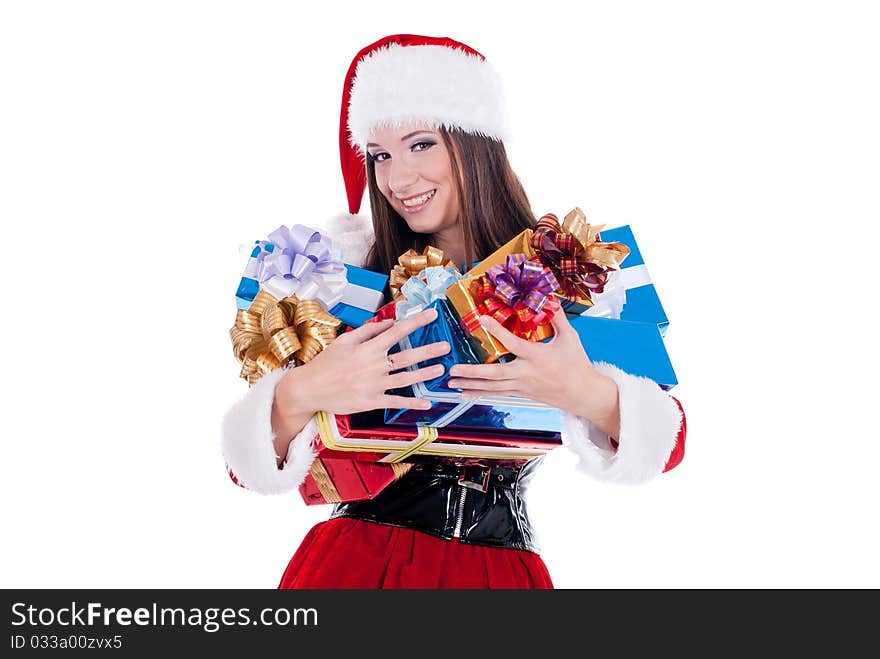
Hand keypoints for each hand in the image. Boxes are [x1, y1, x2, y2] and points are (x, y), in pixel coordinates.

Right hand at [276, 307, 449, 416]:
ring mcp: (374, 385)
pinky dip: (412, 402)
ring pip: (406, 378)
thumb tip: (388, 323)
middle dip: (429, 350)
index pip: (398, 331)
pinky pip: (395, 402)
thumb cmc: (326, 363)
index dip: (417, 322)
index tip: (433, 314)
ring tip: (441, 369)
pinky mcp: (371, 401)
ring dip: (425, 374)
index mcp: (369, 348)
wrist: (309, 388)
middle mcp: (374, 365)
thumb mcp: (345, 341)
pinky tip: (426, 402)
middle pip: (407, 356)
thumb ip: (368, 331)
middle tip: (447, 346)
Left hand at [446, 310, 616, 421]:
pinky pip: (497, 393)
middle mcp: (527, 373)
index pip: (513, 343)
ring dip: (470, 384)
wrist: (584, 394)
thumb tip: (548, 297)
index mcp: (537, 356)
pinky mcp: (522, 393)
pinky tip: (465, 392)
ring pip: (492, 387)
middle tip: (453, 369)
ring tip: (450, 382)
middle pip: (494, 374)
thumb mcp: (570, 337)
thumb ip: (557, 317)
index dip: (497, 331)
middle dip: (472, 372)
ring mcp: (522, 386)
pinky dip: (480, 393)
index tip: (482, 320)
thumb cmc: (577, 364)